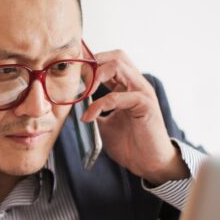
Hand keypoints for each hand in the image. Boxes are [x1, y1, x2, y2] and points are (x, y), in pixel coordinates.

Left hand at [81, 49, 188, 184]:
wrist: (148, 163)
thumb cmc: (130, 144)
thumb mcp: (103, 124)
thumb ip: (92, 112)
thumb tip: (72, 107)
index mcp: (127, 87)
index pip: (109, 61)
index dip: (90, 63)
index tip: (71, 74)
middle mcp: (136, 85)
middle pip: (116, 56)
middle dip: (93, 63)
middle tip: (77, 79)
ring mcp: (142, 92)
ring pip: (118, 66)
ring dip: (95, 76)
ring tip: (82, 93)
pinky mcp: (146, 105)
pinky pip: (119, 96)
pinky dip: (100, 104)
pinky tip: (89, 117)